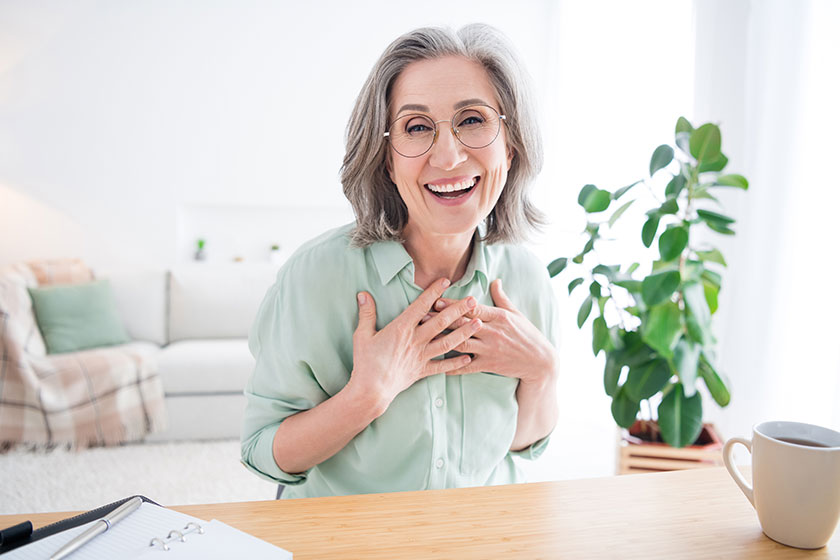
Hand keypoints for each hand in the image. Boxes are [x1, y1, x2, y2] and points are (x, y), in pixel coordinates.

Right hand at [348, 278, 482, 415]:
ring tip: (478, 323)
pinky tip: (468, 357)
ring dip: (464, 332)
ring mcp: (421, 356)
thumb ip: (366, 313)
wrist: (371, 390)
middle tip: (473, 300)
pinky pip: (442, 366)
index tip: (446, 281)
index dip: (434, 292)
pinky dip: (456, 362)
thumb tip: (363, 294)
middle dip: (458, 310)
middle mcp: (415, 340)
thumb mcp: (362, 335)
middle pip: (441, 322)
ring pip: (447, 342)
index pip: (421, 306)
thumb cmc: (365, 362)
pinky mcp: (422, 371)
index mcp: (401, 328)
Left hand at [435, 279, 556, 385]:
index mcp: (499, 317)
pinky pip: (467, 367)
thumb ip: (502, 298)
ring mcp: (490, 349)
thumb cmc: (528, 335)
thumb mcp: (516, 314)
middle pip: (463, 324)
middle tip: (423, 315)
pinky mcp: (489, 365)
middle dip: (442, 319)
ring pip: (462, 343)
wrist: (540, 362)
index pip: (473, 308)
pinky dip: (453, 366)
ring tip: (426, 337)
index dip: (454, 304)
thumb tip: (495, 280)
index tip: (437, 299)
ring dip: (443, 339)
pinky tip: (438, 365)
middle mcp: (492, 332)